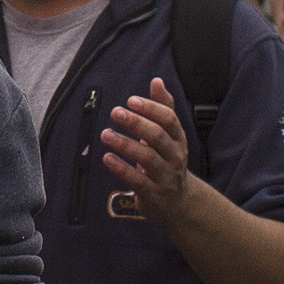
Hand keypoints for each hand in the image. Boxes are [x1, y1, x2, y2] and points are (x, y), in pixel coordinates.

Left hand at [96, 84, 196, 221]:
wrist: (177, 202)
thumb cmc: (167, 161)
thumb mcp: (169, 136)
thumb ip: (163, 108)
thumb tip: (157, 81)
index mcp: (178, 139)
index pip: (168, 119)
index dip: (150, 108)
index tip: (131, 100)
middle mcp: (175, 156)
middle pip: (158, 136)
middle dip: (136, 123)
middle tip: (115, 112)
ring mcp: (165, 176)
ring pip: (147, 157)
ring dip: (125, 144)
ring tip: (105, 134)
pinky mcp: (153, 194)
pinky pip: (137, 180)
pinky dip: (121, 169)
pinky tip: (107, 158)